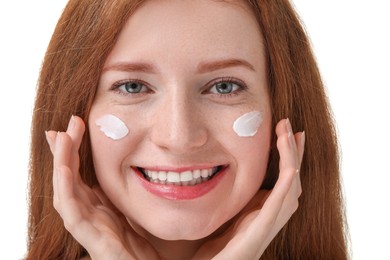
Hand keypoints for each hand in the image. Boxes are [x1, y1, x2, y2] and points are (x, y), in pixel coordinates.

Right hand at [46, 116, 158, 259]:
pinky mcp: (94, 242)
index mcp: (96, 208)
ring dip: (61, 164)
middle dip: (65, 150)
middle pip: (68, 179)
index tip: (74, 126)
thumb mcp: (127, 212)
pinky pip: (73, 215)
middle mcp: (88, 215)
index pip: (78, 174)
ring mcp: (88, 228)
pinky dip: (65, 191)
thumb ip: (115, 196)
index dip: (73, 151)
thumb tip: (117, 170)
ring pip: (65, 192)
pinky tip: (64, 170)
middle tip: (67, 123)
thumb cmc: (137, 247)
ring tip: (60, 138)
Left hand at [194, 119, 304, 259]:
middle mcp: (271, 215)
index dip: (287, 155)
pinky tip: (291, 166)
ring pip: (292, 186)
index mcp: (264, 209)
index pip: (283, 177)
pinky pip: (281, 203)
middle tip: (292, 127)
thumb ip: (238, 194)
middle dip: (294, 151)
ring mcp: (269, 223)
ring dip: (293, 158)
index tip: (285, 132)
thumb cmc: (217, 245)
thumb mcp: (230, 210)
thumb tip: (229, 167)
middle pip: (293, 178)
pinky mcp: (262, 230)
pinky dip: (289, 183)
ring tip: (290, 133)